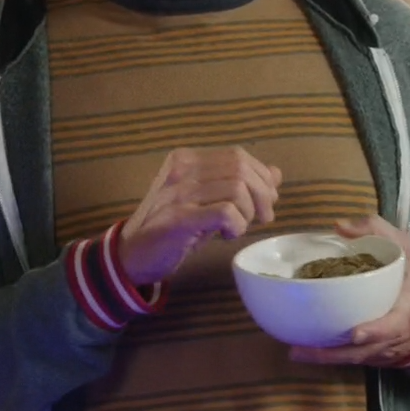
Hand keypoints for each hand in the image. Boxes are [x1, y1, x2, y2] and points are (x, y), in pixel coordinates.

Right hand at [116, 147, 281, 285]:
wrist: (134, 254)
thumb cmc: (174, 228)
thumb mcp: (208, 201)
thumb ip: (238, 184)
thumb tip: (275, 173)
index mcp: (186, 160)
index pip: (237, 155)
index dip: (261, 177)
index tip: (266, 200)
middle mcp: (181, 170)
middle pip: (240, 168)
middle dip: (262, 195)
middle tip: (263, 218)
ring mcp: (177, 193)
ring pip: (236, 189)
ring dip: (247, 214)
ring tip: (236, 229)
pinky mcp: (179, 219)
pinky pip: (224, 212)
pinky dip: (236, 225)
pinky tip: (226, 235)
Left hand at [290, 215, 409, 367]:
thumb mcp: (404, 248)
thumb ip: (377, 230)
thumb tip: (339, 227)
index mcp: (406, 310)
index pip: (393, 326)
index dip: (376, 332)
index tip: (355, 333)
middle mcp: (394, 337)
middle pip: (364, 350)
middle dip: (335, 353)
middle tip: (304, 349)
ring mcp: (382, 350)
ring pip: (353, 359)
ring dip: (324, 359)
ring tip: (296, 352)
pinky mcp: (373, 356)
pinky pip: (351, 360)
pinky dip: (329, 359)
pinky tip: (304, 353)